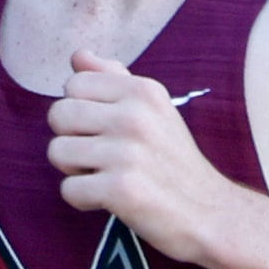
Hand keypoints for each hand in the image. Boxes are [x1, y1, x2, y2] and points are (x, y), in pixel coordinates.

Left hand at [44, 50, 244, 261]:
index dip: (80, 111)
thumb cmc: (173, 161)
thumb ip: (113, 79)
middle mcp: (135, 116)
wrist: (211, 213)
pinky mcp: (121, 189)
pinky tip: (111, 199)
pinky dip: (84, 200)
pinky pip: (68, 190)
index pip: (74, 84)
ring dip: (75, 172)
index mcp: (143, 91)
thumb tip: (78, 55)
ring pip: (57, 152)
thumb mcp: (154, 110)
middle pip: (58, 114)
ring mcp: (128, 152)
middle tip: (101, 157)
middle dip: (71, 139)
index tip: (105, 130)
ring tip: (107, 177)